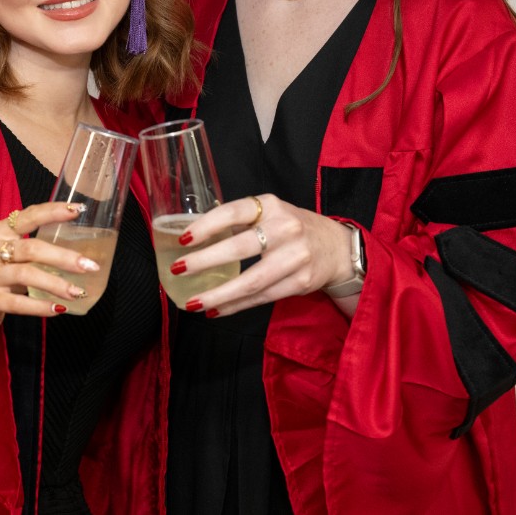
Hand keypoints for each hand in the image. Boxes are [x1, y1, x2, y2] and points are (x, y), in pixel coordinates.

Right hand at [0, 202, 98, 356]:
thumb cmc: (0, 274)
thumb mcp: (11, 253)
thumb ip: (35, 246)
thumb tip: (80, 249)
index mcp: (0, 231)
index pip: (29, 216)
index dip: (53, 211)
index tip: (77, 210)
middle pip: (31, 248)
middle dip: (63, 257)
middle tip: (89, 265)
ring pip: (26, 274)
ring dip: (56, 283)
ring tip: (78, 292)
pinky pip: (18, 303)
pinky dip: (40, 306)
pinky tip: (58, 308)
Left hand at [170, 194, 352, 316]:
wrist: (337, 247)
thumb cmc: (292, 228)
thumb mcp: (270, 213)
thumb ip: (240, 221)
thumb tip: (194, 238)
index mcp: (271, 206)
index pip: (234, 212)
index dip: (207, 225)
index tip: (183, 239)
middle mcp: (285, 228)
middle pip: (240, 248)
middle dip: (205, 261)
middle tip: (178, 270)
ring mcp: (295, 257)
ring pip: (251, 281)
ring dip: (218, 294)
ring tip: (193, 302)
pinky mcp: (300, 282)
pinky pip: (261, 298)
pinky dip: (235, 306)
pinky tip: (216, 309)